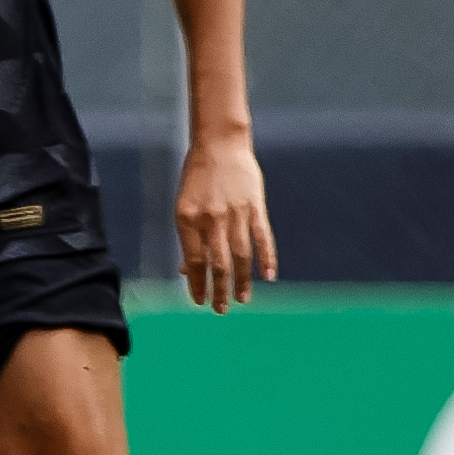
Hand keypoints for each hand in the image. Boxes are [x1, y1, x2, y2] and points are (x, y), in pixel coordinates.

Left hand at [175, 132, 276, 312]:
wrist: (219, 144)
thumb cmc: (197, 178)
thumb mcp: (184, 206)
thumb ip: (188, 237)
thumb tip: (187, 270)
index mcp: (187, 219)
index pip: (192, 261)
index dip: (196, 284)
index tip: (199, 301)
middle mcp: (210, 218)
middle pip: (217, 264)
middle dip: (218, 290)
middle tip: (220, 310)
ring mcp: (234, 212)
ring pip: (240, 256)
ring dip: (241, 281)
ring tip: (242, 300)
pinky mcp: (254, 206)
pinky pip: (262, 237)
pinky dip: (267, 258)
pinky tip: (268, 276)